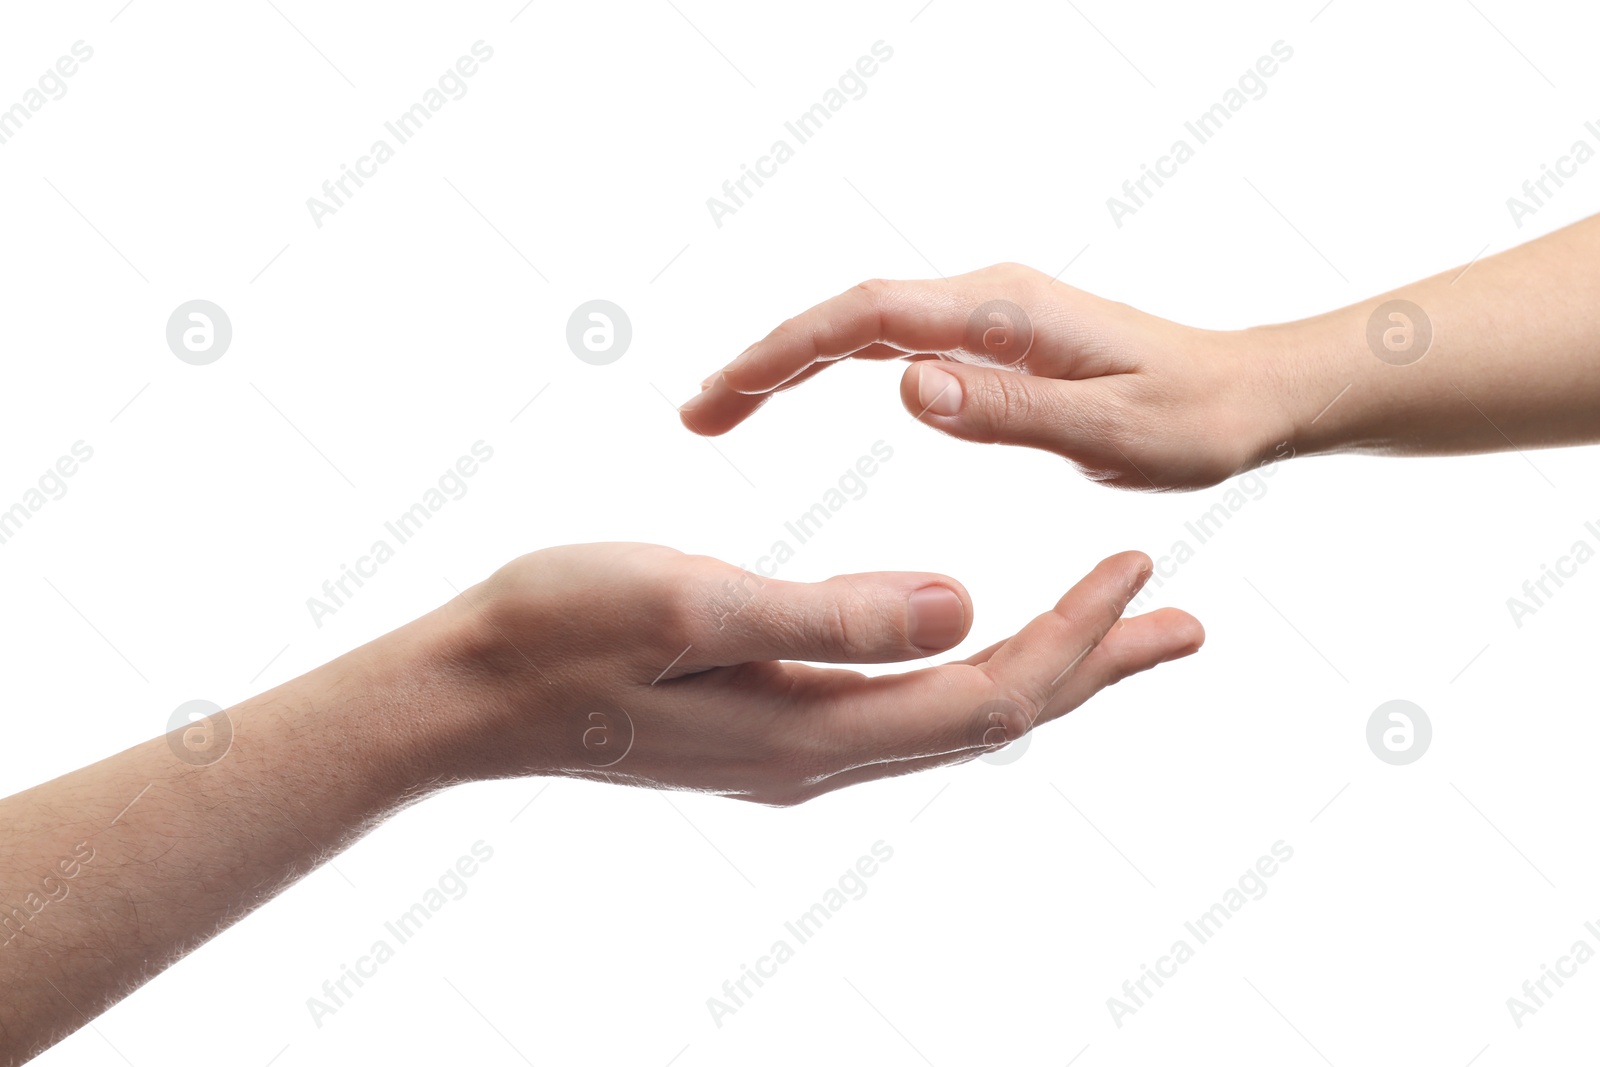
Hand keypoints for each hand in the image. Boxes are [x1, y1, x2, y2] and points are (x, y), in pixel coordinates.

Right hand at [446, 543, 1202, 803]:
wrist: (465, 691)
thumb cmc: (560, 632)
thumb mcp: (694, 608)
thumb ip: (831, 613)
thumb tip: (965, 602)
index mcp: (814, 730)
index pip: (987, 693)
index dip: (1077, 638)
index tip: (1146, 567)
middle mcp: (820, 756)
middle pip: (992, 717)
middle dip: (1092, 666)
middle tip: (1185, 619)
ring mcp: (793, 748)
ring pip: (952, 714)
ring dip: (1040, 666)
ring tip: (1113, 627)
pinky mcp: (767, 723)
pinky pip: (902, 705)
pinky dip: (966, 665)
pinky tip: (974, 635)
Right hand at [679, 263, 1295, 490]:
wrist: (1254, 392)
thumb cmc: (1197, 420)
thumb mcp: (1113, 432)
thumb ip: (1010, 410)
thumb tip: (902, 384)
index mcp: (1004, 316)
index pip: (868, 319)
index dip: (784, 353)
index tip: (719, 398)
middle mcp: (986, 304)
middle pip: (848, 316)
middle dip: (764, 360)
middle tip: (695, 415)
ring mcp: (987, 320)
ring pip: (863, 329)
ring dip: (788, 363)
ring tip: (721, 410)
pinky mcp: (994, 344)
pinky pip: (891, 343)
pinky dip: (832, 365)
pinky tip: (801, 393)